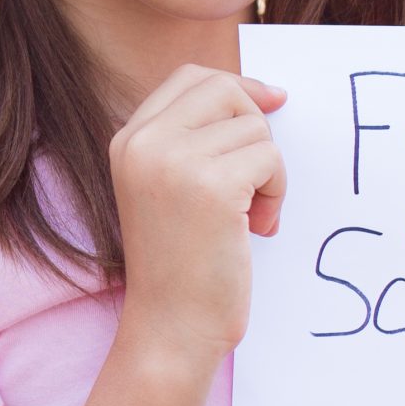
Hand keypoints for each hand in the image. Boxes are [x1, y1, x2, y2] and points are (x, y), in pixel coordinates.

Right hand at [108, 66, 288, 363]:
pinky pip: (269, 158)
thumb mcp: (170, 188)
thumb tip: (266, 96)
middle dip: (256, 126)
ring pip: (254, 129)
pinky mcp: (212, 186)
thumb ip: (195, 142)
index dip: (236, 87)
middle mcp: (144, 143)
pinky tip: (258, 228)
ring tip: (249, 217)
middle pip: (224, 89)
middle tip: (257, 177)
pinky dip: (276, 193)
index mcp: (128, 140)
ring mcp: (174, 161)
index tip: (271, 105)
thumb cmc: (180, 265)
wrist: (170, 327)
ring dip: (269, 174)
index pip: (189, 78)